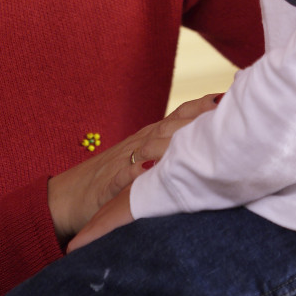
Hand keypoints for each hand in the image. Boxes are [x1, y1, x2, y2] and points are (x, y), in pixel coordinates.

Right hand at [47, 93, 220, 243]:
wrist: (66, 199)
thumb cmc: (111, 182)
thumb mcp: (145, 164)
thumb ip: (171, 152)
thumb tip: (210, 145)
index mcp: (149, 139)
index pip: (179, 117)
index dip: (202, 106)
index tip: (229, 96)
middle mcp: (138, 145)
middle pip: (170, 127)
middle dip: (195, 117)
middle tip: (223, 109)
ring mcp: (120, 163)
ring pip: (148, 146)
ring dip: (170, 140)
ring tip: (194, 136)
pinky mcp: (104, 187)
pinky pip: (119, 178)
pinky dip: (133, 173)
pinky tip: (146, 169)